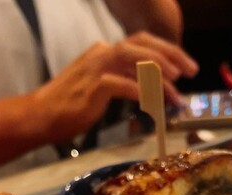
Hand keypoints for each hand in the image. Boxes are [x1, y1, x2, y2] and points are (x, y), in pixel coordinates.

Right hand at [30, 31, 197, 144]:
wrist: (40, 115)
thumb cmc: (70, 107)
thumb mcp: (101, 89)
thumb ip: (122, 81)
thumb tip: (149, 88)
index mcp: (105, 51)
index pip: (142, 43)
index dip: (168, 51)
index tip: (186, 67)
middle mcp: (102, 53)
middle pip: (143, 44)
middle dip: (172, 56)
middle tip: (191, 72)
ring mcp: (97, 67)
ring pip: (135, 59)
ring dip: (160, 73)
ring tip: (177, 88)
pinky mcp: (94, 86)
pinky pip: (123, 84)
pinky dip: (141, 91)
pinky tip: (154, 103)